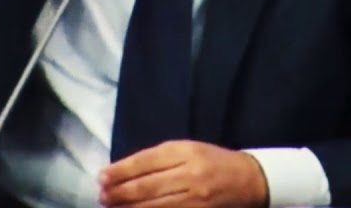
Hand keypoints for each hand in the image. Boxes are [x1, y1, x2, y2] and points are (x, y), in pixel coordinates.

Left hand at [99, 140, 268, 207]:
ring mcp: (196, 199)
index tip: (101, 177)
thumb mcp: (188, 149)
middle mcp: (191, 175)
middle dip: (120, 193)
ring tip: (112, 207)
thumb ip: (158, 158)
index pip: (146, 161)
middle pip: (147, 186)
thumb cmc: (211, 161)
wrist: (249, 180)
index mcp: (186, 151)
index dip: (121, 171)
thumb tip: (122, 171)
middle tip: (102, 196)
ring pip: (155, 207)